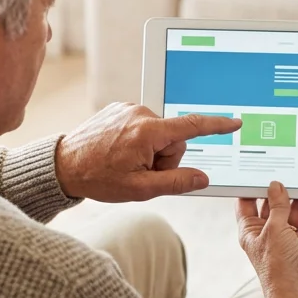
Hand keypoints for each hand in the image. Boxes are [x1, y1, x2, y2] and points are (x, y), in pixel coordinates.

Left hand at [55, 103, 241, 200]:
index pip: (192, 126)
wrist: (62, 166)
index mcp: (147, 132)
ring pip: (158, 133)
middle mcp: (139, 113)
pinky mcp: (119, 108)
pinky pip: (142, 126)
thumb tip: (202, 178)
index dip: (216, 126)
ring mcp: (128, 108)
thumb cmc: (98, 179)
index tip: (234, 122)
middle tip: (140, 173)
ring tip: (125, 163)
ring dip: (150, 150)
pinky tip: (118, 152)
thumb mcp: (140, 189)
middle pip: (174, 138)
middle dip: (164, 158)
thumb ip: (176, 182)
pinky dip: (138, 141)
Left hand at [236, 182, 297, 297]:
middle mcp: (268, 233)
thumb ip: (277, 205)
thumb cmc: (276, 265)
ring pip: (295, 212)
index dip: (250, 187)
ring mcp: (286, 238)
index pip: (247, 203)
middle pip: (273, 206)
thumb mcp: (274, 229)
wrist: (297, 290)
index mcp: (251, 231)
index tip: (257, 171)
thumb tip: (276, 186)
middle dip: (281, 190)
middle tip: (289, 171)